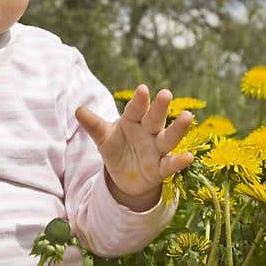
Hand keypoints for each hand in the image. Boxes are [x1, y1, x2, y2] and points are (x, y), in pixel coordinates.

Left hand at [76, 84, 193, 210]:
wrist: (125, 176)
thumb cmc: (116, 149)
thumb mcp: (103, 138)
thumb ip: (93, 125)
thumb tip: (78, 110)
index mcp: (133, 120)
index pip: (136, 109)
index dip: (139, 101)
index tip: (142, 89)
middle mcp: (148, 132)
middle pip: (155, 118)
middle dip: (160, 108)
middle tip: (166, 93)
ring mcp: (157, 150)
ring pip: (169, 138)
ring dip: (178, 128)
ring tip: (187, 116)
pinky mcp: (161, 169)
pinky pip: (171, 165)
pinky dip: (179, 162)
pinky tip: (188, 156)